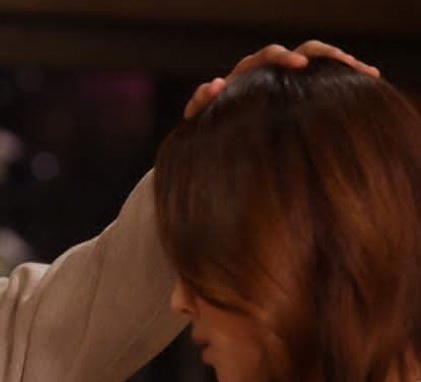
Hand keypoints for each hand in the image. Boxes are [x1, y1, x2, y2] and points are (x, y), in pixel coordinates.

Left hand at [184, 41, 380, 117]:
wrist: (215, 144)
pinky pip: (327, 80)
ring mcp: (289, 83)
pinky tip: (370, 82)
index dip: (285, 56)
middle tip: (346, 64)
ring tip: (366, 72)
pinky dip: (347, 79)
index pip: (270, 56)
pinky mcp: (300, 94)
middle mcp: (274, 72)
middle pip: (305, 50)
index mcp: (249, 74)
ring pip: (320, 62)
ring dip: (343, 64)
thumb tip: (216, 83)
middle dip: (326, 54)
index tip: (300, 64)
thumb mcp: (199, 119)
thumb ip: (201, 101)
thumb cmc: (205, 130)